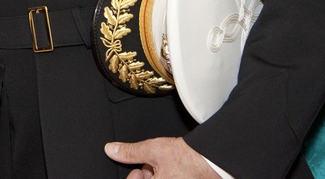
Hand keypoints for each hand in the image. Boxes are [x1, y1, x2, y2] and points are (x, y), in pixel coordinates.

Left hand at [104, 137, 219, 178]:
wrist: (212, 160)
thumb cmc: (188, 159)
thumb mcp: (152, 150)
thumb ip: (130, 152)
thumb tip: (112, 150)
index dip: (133, 178)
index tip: (138, 170)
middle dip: (146, 175)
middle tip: (151, 166)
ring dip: (157, 175)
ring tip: (164, 165)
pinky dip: (168, 175)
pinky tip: (173, 169)